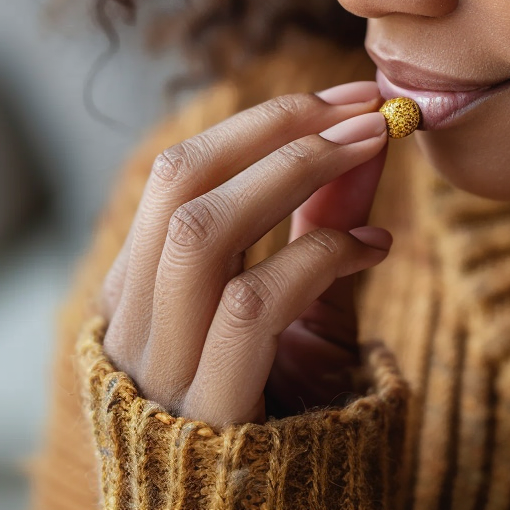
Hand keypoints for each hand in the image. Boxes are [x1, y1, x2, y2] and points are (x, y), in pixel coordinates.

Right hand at [97, 80, 391, 427]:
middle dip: (279, 128)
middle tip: (365, 110)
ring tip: (371, 152)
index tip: (344, 96)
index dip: (264, 119)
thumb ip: (322, 223)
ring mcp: (160, 368)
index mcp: (140, 285)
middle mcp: (134, 319)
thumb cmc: (284, 406)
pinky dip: (320, 257)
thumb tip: (367, 138)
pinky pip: (252, 306)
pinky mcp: (208, 414)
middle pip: (181, 180)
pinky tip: (375, 251)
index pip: (180, 168)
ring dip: (297, 173)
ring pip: (202, 230)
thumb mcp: (300, 301)